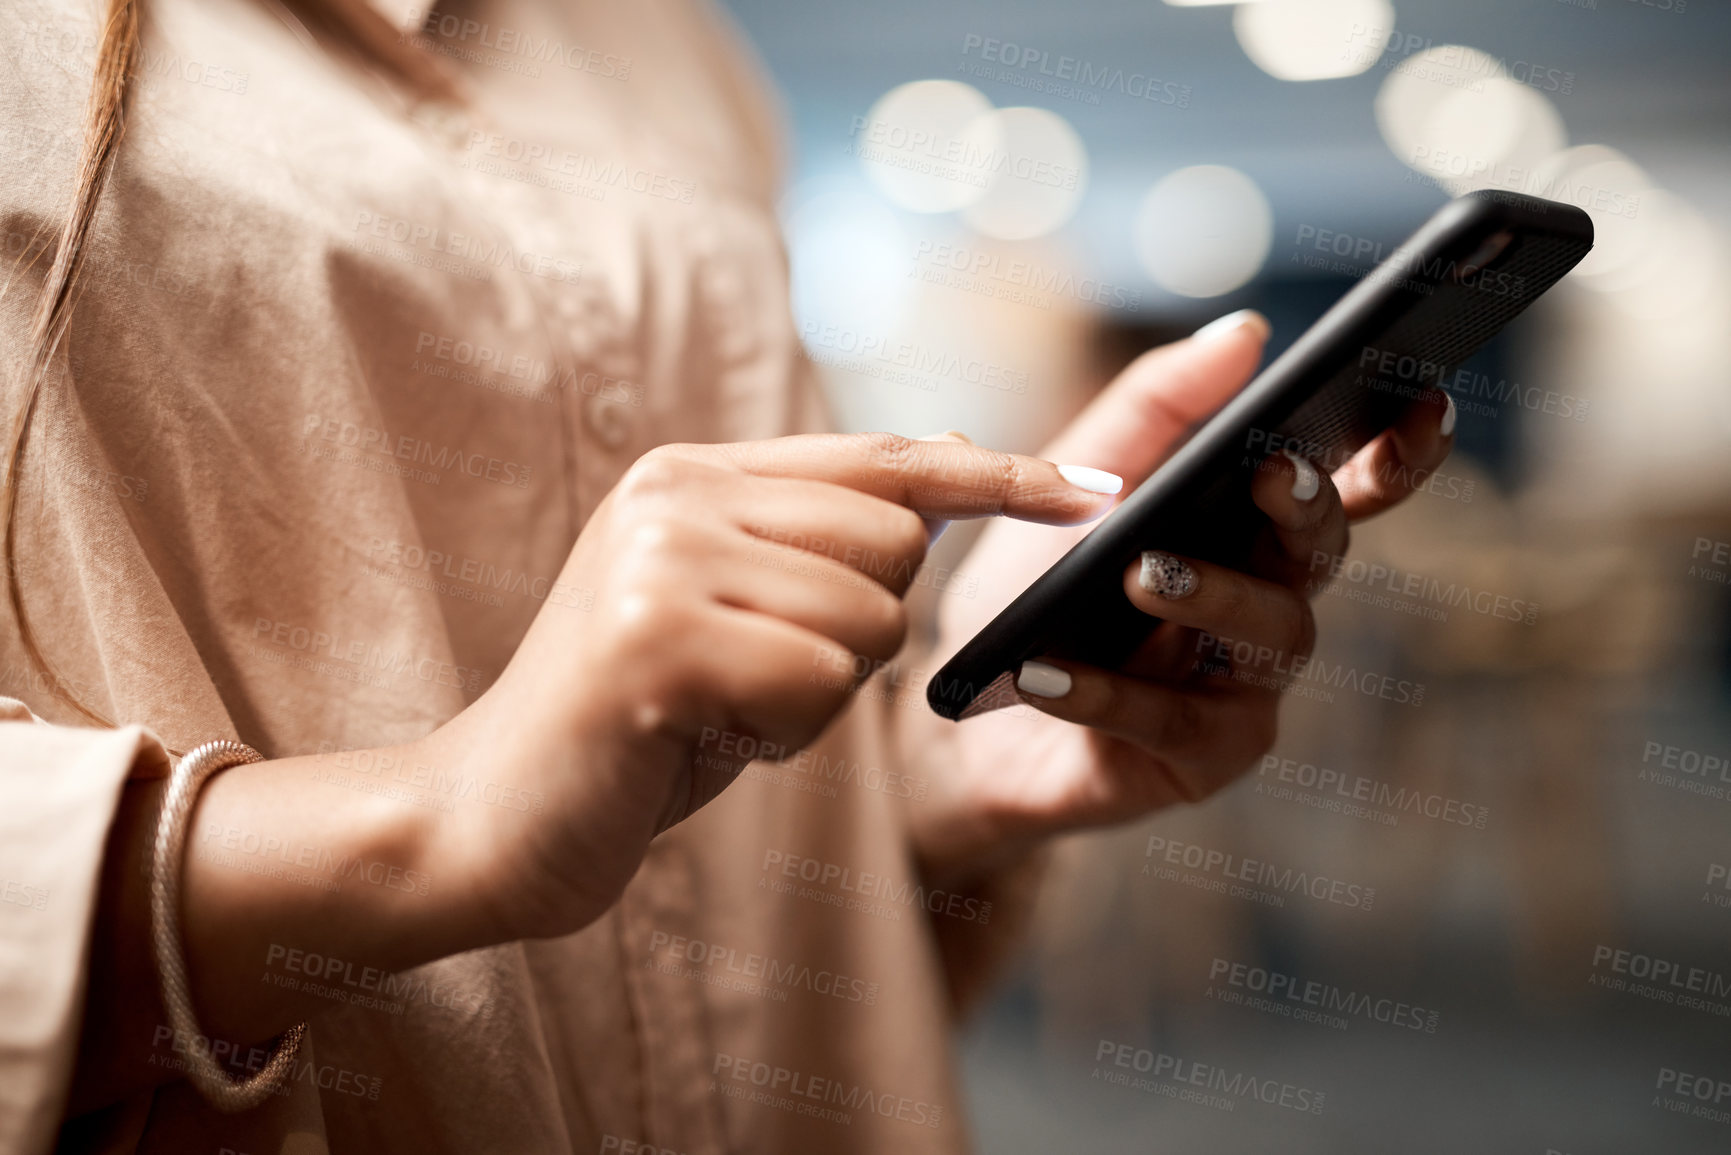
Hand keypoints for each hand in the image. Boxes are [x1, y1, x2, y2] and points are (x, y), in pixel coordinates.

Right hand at [423, 433, 1118, 939]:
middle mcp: (676, 495)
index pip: (887, 458)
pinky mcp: (654, 645)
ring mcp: (660, 562)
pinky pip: (817, 685)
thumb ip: (823, 535)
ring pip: (867, 619)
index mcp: (696, 474)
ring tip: (725, 710)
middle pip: (895, 545)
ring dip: (819, 695)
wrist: (490, 815)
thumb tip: (951, 457)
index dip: (1001, 478)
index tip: (1096, 493)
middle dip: (862, 634)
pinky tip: (705, 741)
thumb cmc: (635, 723)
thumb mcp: (734, 610)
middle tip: (763, 675)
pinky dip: (783, 737)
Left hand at [904, 312, 1457, 885]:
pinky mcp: (1202, 758)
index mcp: (1254, 531)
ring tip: (1141, 572)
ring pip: (1267, 635)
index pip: (1350, 485)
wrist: (961, 706)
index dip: (1400, 449)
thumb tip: (1248, 331)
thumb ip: (1157, 405)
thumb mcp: (1077, 480)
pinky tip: (1049, 672)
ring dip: (1211, 595)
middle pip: (1318, 552)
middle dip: (1304, 509)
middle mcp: (1269, 604)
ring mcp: (1246, 686)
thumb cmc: (1034, 586)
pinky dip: (1108, 694)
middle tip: (1268, 473)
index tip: (1423, 395)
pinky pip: (1171, 723)